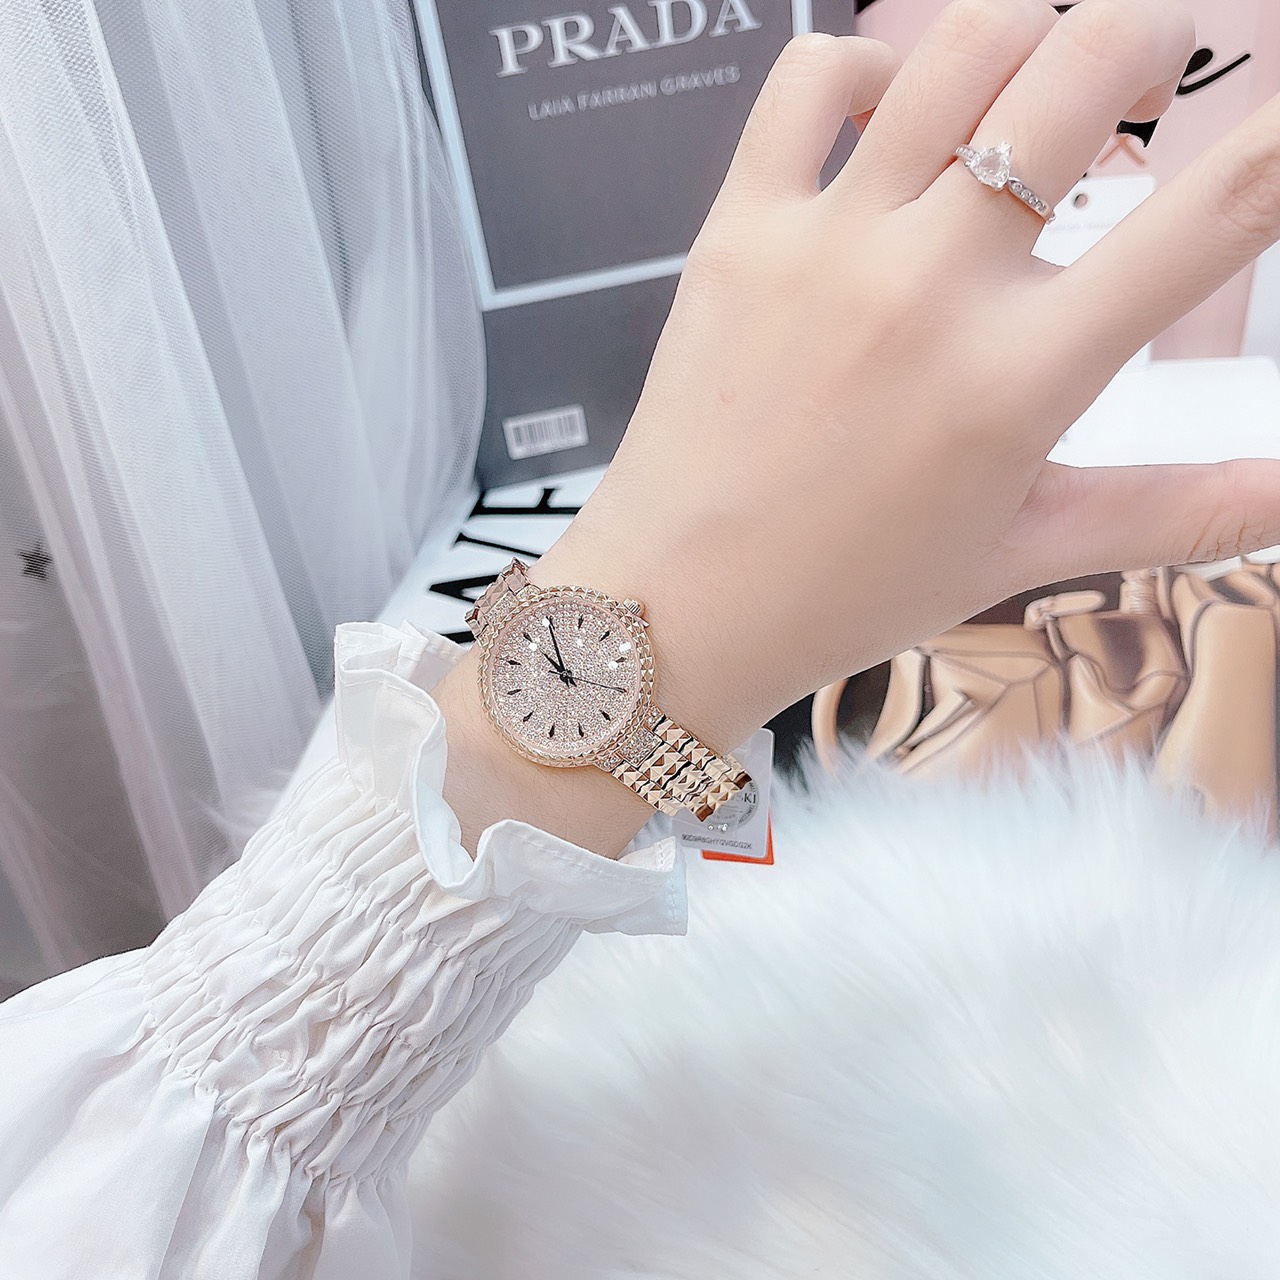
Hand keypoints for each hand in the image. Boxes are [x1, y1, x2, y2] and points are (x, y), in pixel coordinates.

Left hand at [532, 0, 1279, 758]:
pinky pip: (810, 82)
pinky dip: (869, 64)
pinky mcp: (740, 230)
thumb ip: (1173, 511)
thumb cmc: (850, 591)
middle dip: (1150, 34)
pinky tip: (894, 110)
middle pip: (1086, 67)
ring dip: (1028, 32)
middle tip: (1146, 73)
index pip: (1209, 221)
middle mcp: (933, 287)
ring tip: (1035, 84)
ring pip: (961, 47)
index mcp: (1021, 379)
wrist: (680, 605)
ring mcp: (828, 246)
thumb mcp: (1022, 553)